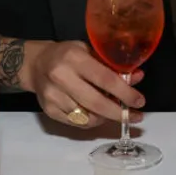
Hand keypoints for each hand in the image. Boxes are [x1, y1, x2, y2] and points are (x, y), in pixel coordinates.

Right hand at [24, 41, 144, 128]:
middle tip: (135, 117)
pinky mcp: (49, 110)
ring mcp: (53, 96)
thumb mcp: (89, 51)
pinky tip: (98, 115)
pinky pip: (77, 123)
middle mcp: (61, 77)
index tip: (140, 101)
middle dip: (119, 113)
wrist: (35, 64)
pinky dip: (92, 121)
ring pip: (87, 117)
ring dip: (106, 118)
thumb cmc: (67, 55)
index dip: (125, 93)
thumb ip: (111, 66)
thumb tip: (137, 78)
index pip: (105, 79)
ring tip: (115, 113)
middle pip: (96, 103)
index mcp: (74, 58)